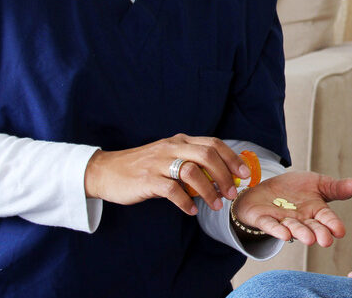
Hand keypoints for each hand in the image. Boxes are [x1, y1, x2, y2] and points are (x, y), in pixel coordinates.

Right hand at [84, 134, 249, 215]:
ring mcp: (159, 162)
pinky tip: (191, 210)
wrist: (106, 171)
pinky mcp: (147, 179)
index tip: (245, 174)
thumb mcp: (169, 157)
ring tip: (216, 205)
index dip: (232, 158)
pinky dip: (186, 202)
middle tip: (233, 193)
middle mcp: (172, 147)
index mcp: (180, 141)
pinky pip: (172, 190)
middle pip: (207, 155)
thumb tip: (221, 177)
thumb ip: (191, 162)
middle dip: (225, 175)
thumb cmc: (143, 167)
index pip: (214, 144)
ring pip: (192, 172)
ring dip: (209, 191)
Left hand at [233, 171, 351, 245]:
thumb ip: (335, 187)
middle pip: (311, 227)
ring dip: (300, 233)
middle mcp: (301, 219)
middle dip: (318, 233)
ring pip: (293, 228)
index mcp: (315, 211)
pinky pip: (270, 225)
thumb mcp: (317, 183)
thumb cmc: (295, 188)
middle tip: (326, 241)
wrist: (267, 187)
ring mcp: (283, 220)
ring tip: (309, 239)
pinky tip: (284, 235)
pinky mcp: (264, 219)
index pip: (327, 218)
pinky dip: (277, 230)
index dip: (333, 224)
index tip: (340, 231)